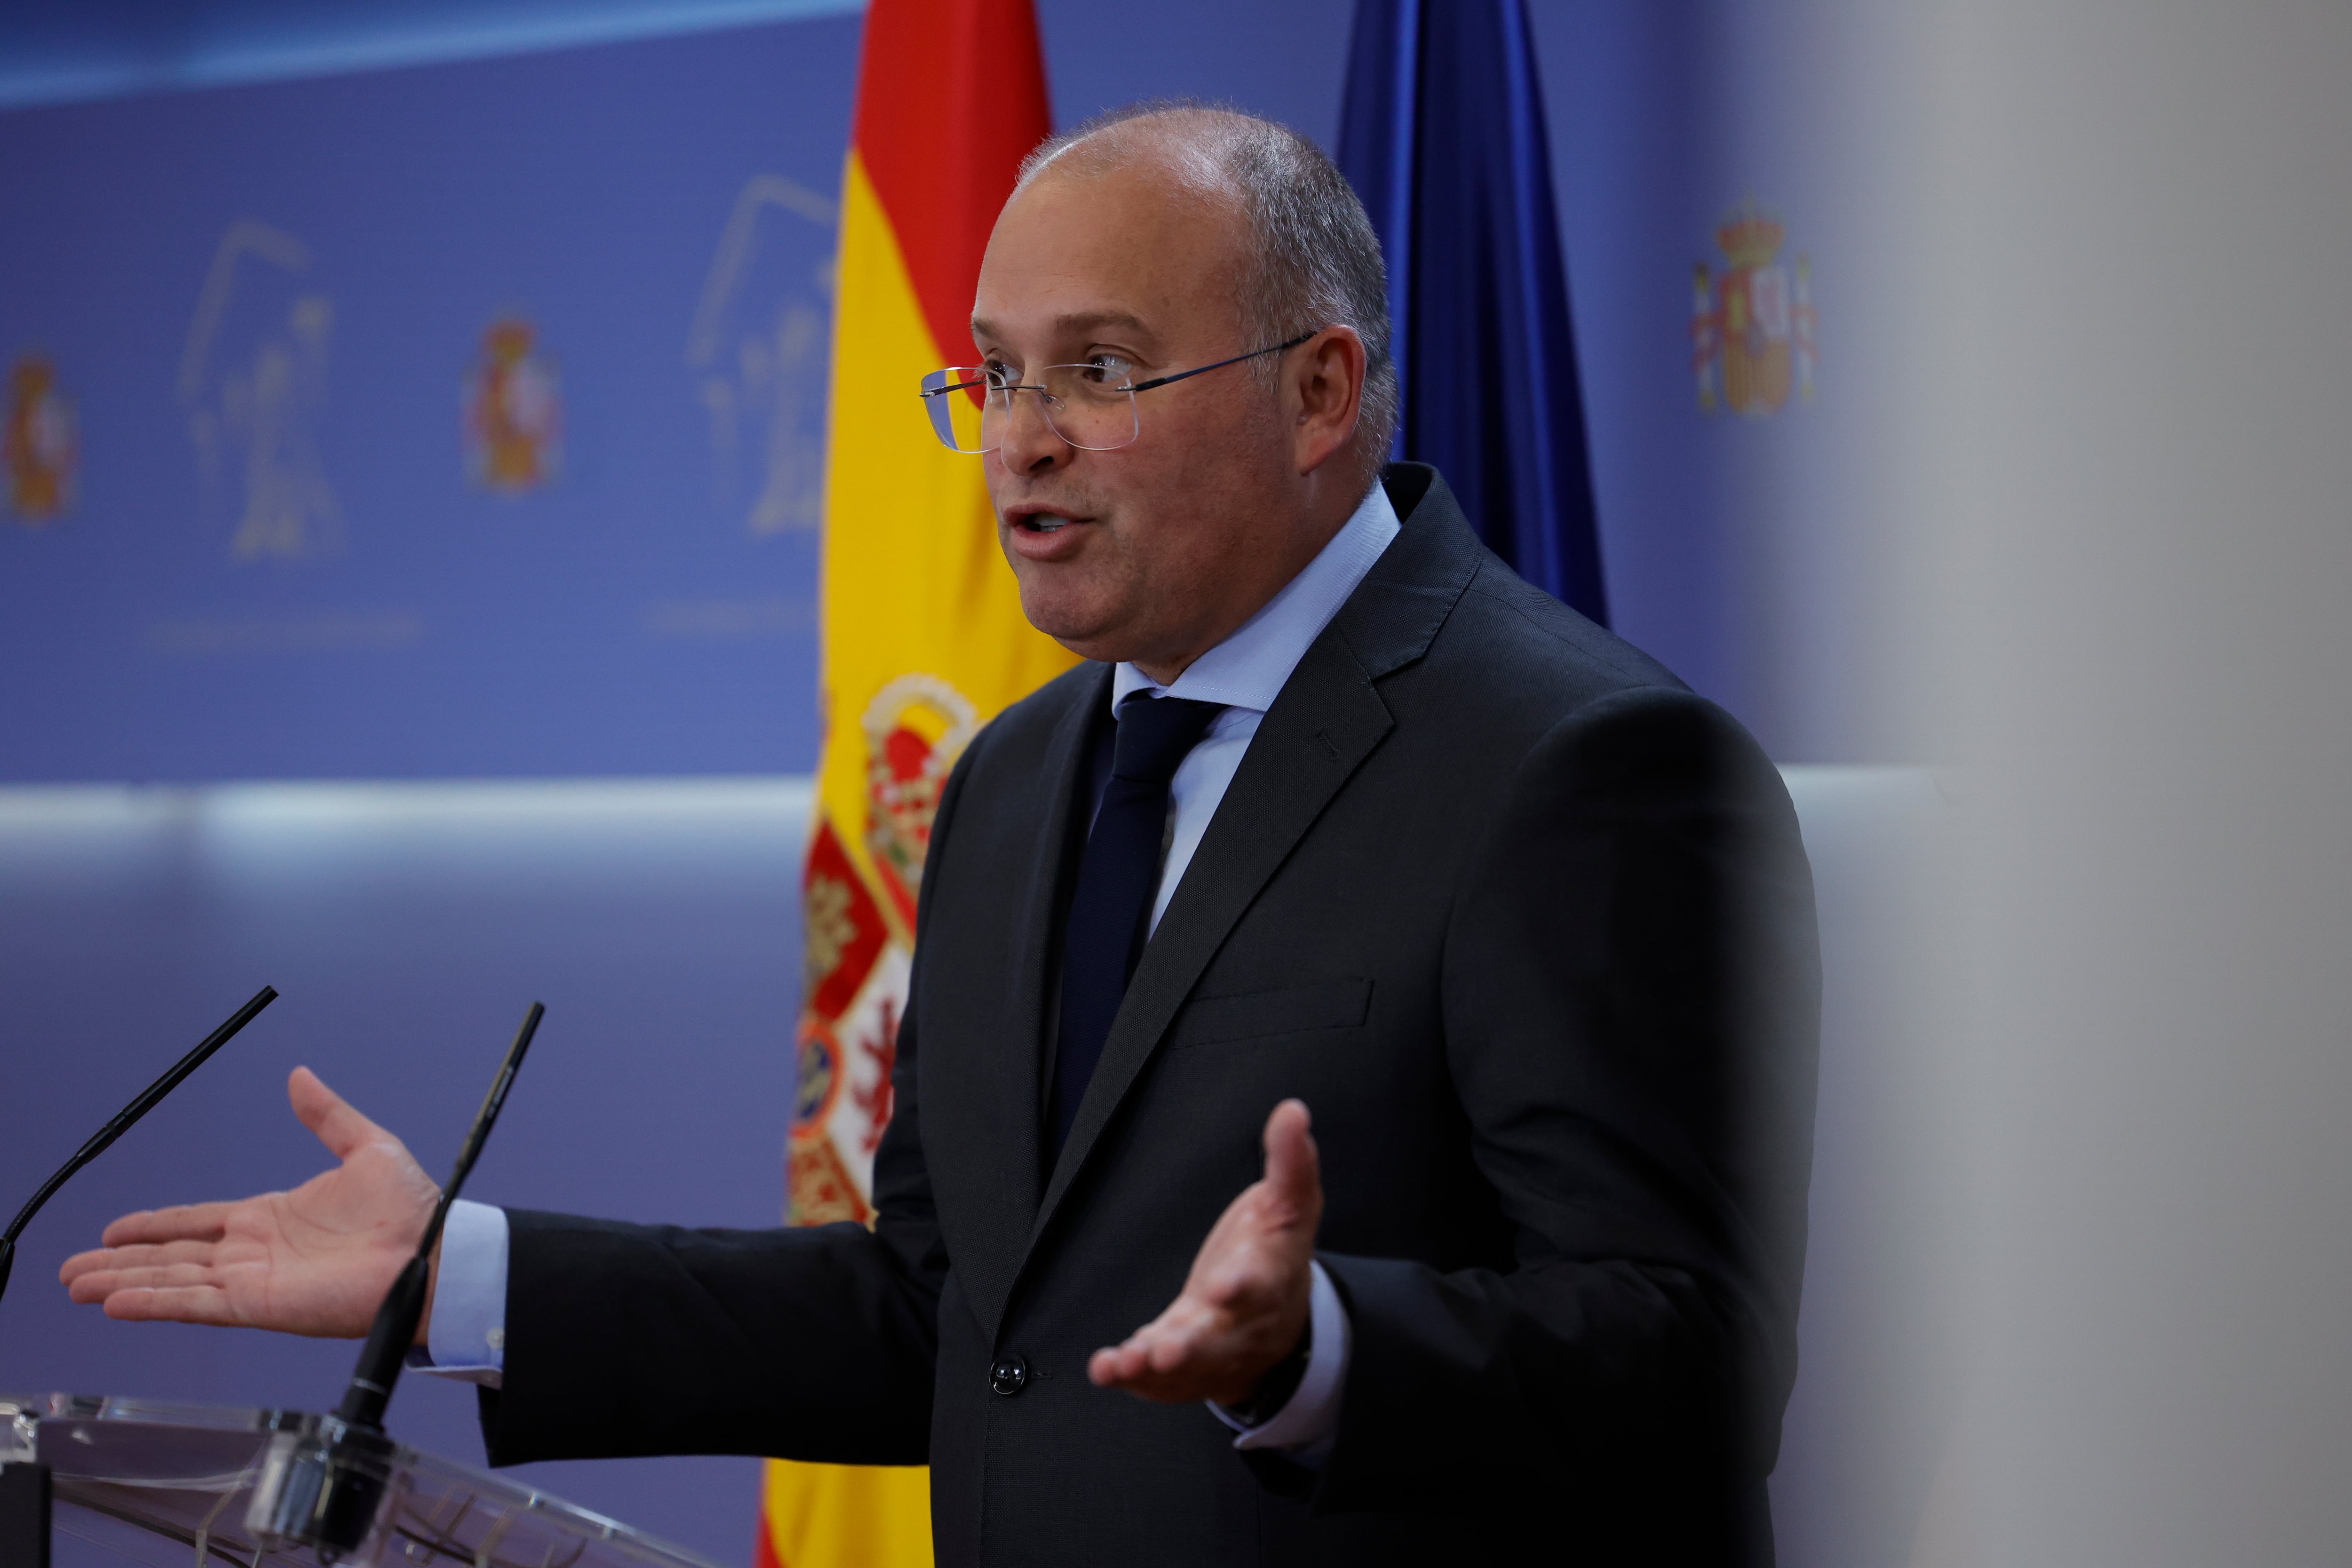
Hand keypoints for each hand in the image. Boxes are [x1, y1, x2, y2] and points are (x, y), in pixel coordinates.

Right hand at [60, 1067, 441, 1340]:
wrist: (434, 1250)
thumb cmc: (411, 1208)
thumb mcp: (366, 1147)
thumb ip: (327, 1115)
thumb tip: (300, 1076)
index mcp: (270, 1217)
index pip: (196, 1222)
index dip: (153, 1225)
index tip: (114, 1228)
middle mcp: (253, 1252)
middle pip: (171, 1255)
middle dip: (121, 1260)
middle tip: (72, 1269)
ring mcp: (253, 1280)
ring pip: (172, 1281)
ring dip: (123, 1282)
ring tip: (77, 1284)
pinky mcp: (260, 1305)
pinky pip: (196, 1305)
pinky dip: (154, 1304)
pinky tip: (117, 1302)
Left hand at [1089, 1098, 1321, 1406]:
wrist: (1281, 1322)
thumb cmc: (1277, 1252)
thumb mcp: (1290, 1203)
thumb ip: (1290, 1161)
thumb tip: (1292, 1111)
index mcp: (1269, 1278)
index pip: (1260, 1282)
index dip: (1243, 1285)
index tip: (1226, 1285)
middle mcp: (1239, 1321)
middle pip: (1219, 1339)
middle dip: (1192, 1346)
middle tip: (1167, 1350)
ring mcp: (1210, 1349)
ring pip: (1186, 1367)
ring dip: (1154, 1367)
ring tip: (1126, 1363)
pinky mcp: (1183, 1367)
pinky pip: (1159, 1382)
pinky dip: (1133, 1378)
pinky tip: (1107, 1368)